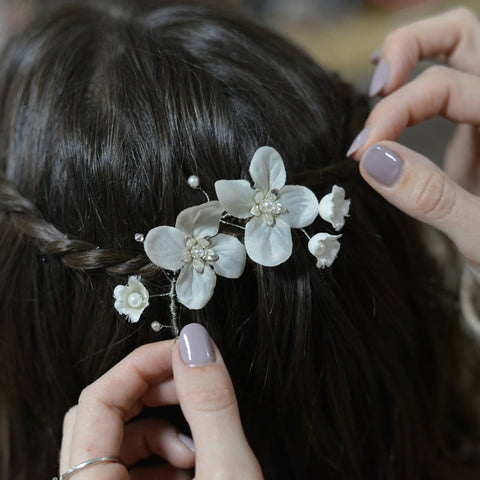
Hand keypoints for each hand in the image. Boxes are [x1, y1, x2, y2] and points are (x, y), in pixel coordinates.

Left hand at [58, 323, 261, 478]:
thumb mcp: (227, 476)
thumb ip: (211, 407)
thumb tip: (196, 341)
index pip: (97, 400)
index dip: (143, 364)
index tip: (185, 350)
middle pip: (102, 415)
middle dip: (154, 392)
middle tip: (195, 387)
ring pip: (116, 441)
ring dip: (162, 429)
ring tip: (199, 445)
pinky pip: (127, 468)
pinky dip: (162, 456)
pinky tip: (193, 465)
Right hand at [347, 7, 479, 272]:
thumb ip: (433, 198)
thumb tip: (374, 160)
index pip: (448, 88)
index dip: (397, 113)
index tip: (363, 153)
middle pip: (463, 35)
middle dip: (410, 49)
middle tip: (376, 90)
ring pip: (458, 46)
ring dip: (412, 53)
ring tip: (378, 86)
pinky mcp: (475, 133)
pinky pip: (446, 83)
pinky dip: (412, 80)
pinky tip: (386, 99)